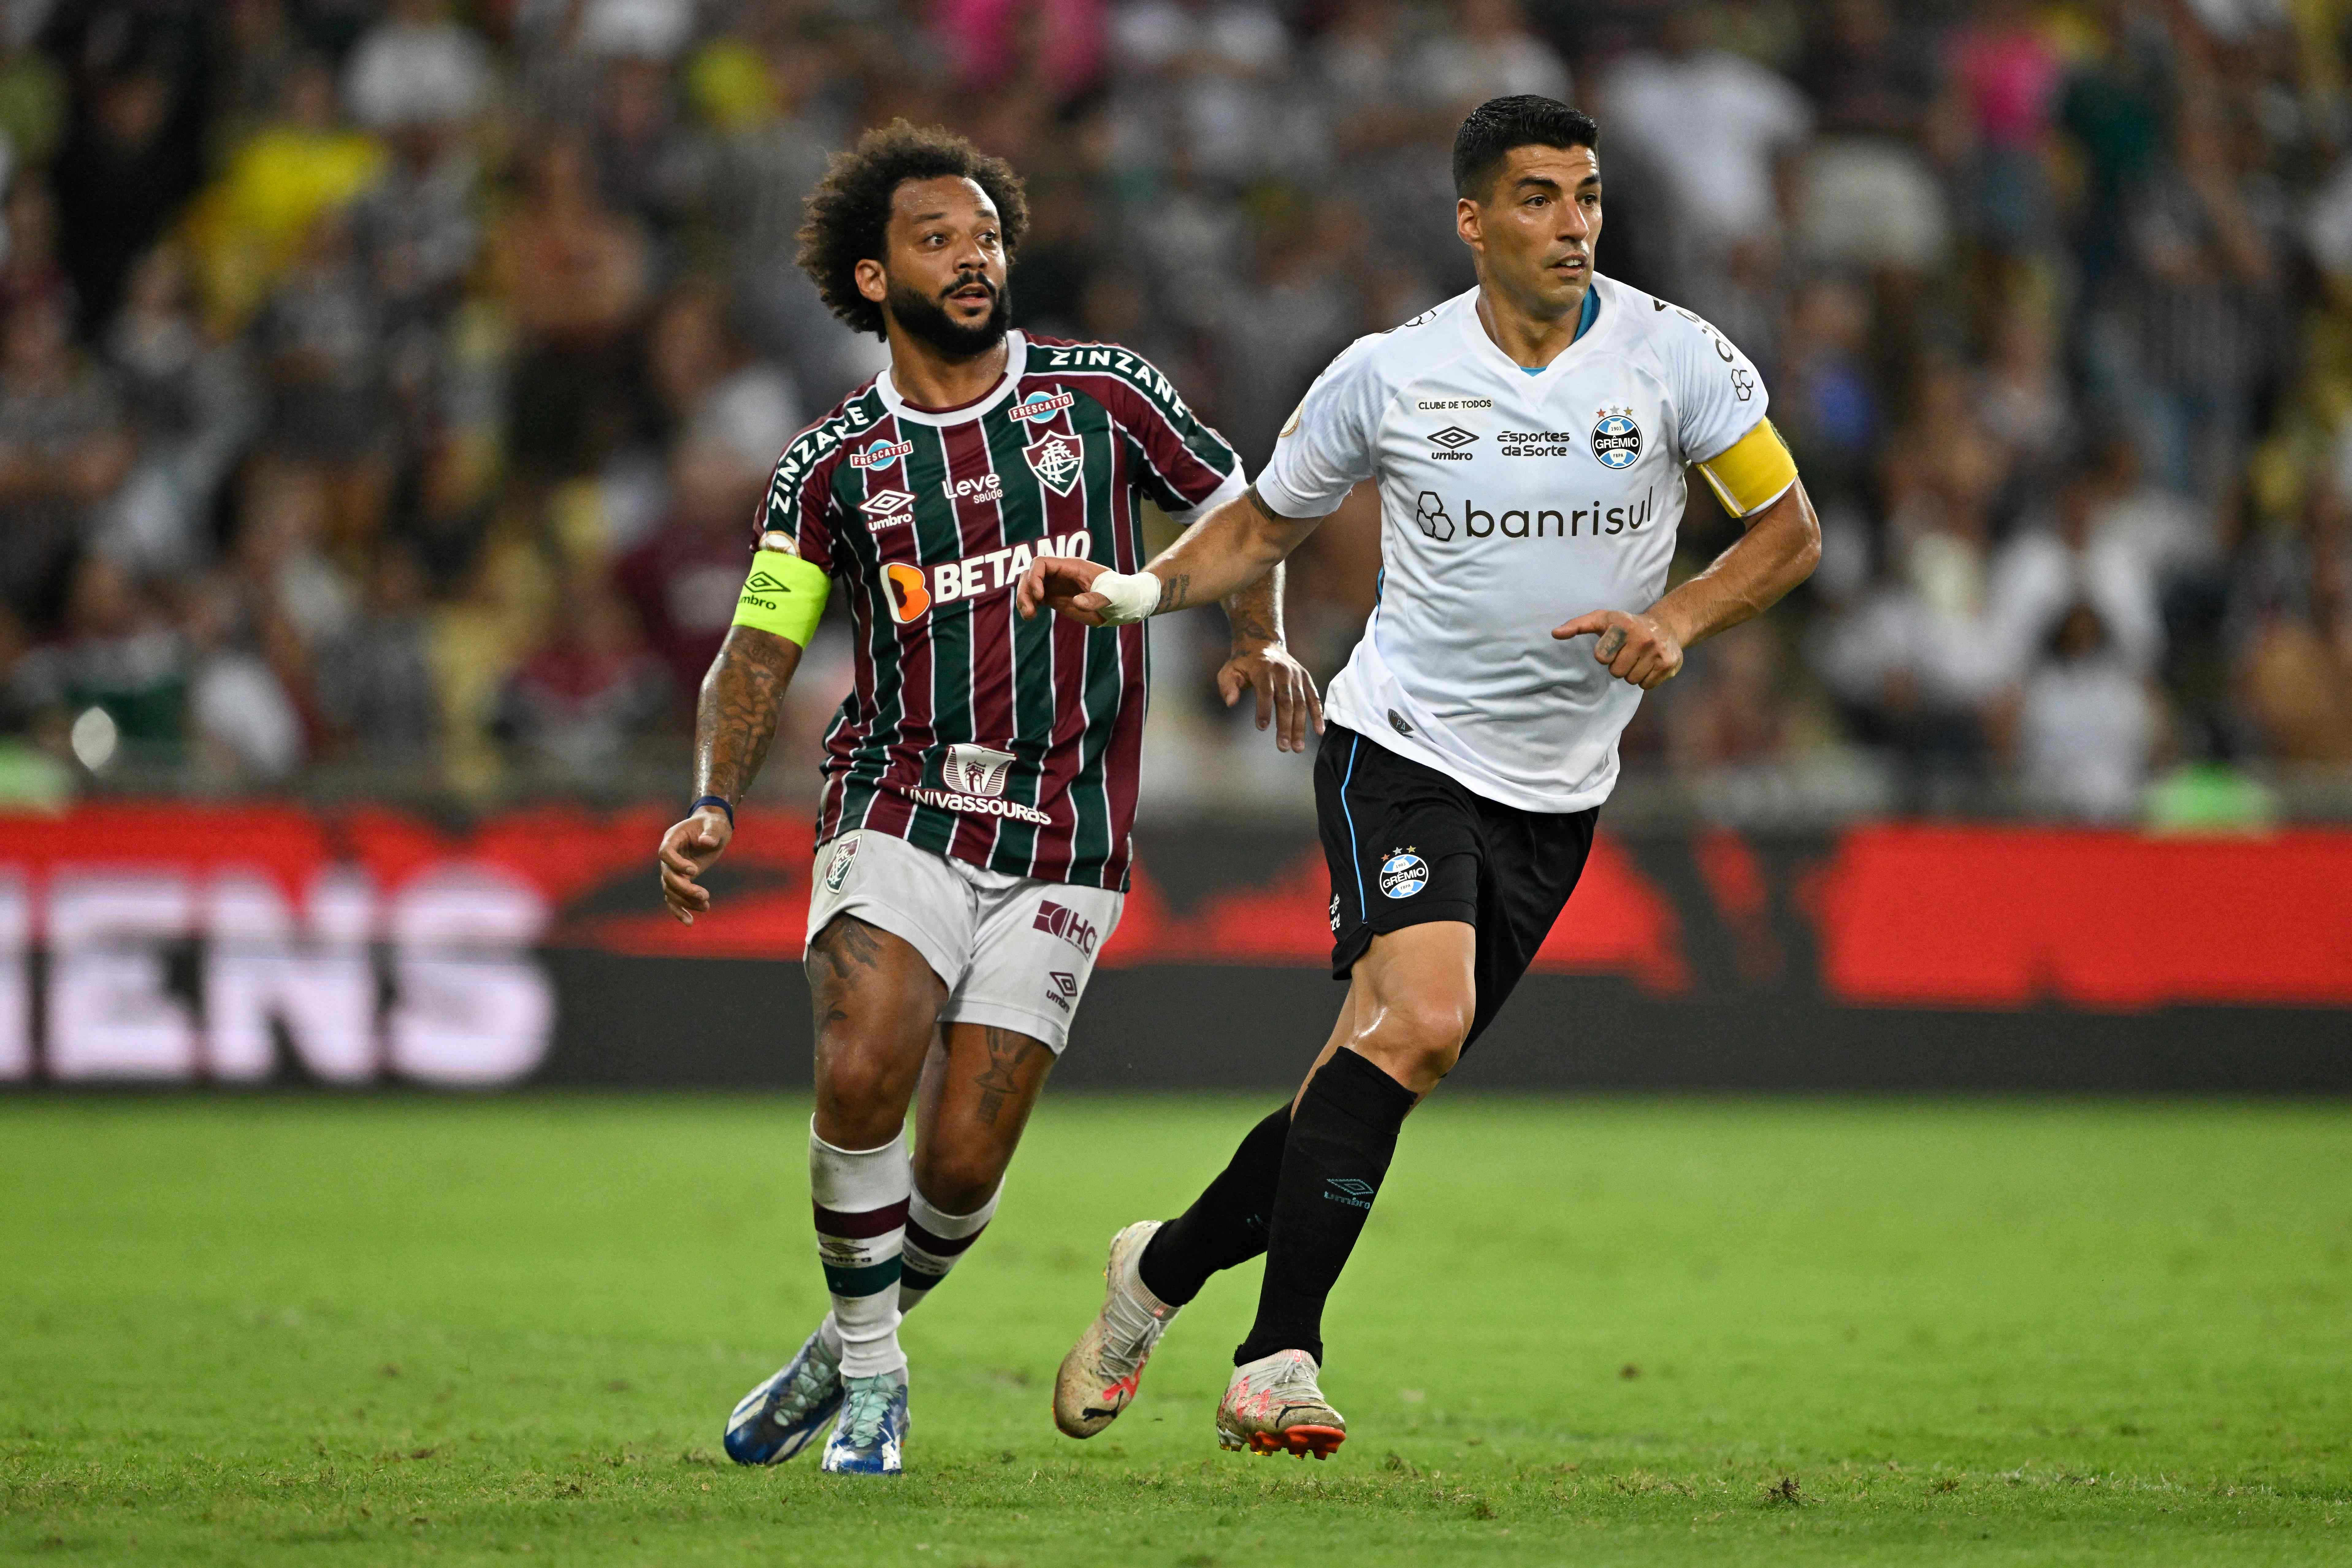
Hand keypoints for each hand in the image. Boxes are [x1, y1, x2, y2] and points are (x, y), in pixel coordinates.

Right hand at [657, 806, 732, 924]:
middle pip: (667, 876)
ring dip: (685, 901)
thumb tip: (707, 842)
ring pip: (670, 890)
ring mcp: (672, 869)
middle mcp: (668, 855)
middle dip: (684, 888)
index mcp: (673, 838)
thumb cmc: (713, 824)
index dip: (676, 863)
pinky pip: (674, 897)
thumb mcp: (716, 825)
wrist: (713, 829)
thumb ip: (711, 832)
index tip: (694, 871)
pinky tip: (690, 922)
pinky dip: (680, 910)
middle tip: (704, 895)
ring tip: (705, 907)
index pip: (665, 852)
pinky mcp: (680, 879)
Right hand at [1016, 555, 1113, 624]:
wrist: (1122, 604)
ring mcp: (1056, 585)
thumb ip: (1096, 599)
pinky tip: (1030, 617)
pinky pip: (1034, 598)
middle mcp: (1060, 574)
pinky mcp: (1055, 598)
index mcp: (1071, 566)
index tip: (1041, 596)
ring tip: (1029, 616)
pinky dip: (1028, 606)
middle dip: (1025, 590)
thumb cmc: (1119, 594)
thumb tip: (1076, 603)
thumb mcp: (1112, 595)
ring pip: (1029, 586)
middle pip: (1030, 574)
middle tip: (1030, 611)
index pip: (1041, 563)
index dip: (1035, 577)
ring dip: (1023, 599)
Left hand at [1218, 641, 1324, 752]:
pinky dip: (1317, 714)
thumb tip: (1231, 702)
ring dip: (1300, 726)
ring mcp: (1296, 675)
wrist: (1263, 642)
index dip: (1264, 709)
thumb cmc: (1244, 662)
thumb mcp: (1229, 670)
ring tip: (1298, 747)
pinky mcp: (1305, 678)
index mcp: (1263, 669)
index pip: (1265, 691)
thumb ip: (1227, 686)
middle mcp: (1282, 671)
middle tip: (1284, 746)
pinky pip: (1313, 697)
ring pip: (1301, 702)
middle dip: (1286, 725)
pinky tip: (1318, 730)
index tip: (1262, 727)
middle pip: (1286, 701)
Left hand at [1553, 608, 1682, 688]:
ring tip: (1639, 658)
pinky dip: (1646, 678)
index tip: (1613, 645)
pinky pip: (1646, 685)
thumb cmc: (1626, 624)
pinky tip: (1649, 663)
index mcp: (1623, 627)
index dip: (1605, 654)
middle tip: (1628, 653)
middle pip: (1616, 672)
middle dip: (1619, 665)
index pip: (1602, 657)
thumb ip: (1577, 625)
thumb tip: (1555, 633)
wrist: (1666, 625)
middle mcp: (1642, 639)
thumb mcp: (1602, 619)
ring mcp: (1657, 652)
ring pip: (1631, 680)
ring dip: (1632, 672)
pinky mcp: (1669, 664)